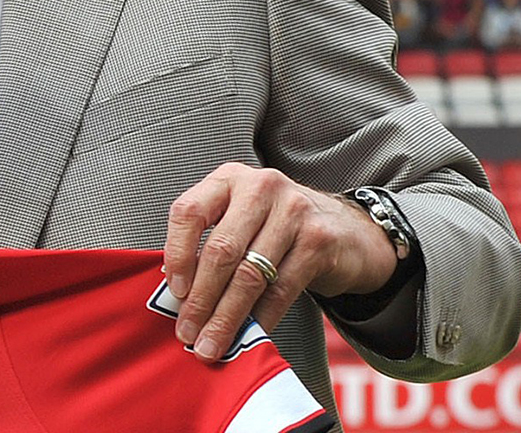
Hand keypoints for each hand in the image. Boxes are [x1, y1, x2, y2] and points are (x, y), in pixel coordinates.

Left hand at [163, 163, 399, 360]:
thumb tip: (177, 295)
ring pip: (250, 274)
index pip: (189, 213)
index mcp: (228, 179)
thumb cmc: (276, 226)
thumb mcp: (239, 216)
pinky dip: (261, 317)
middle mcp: (260, 187)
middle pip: (221, 250)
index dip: (178, 255)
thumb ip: (208, 241)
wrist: (345, 229)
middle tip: (188, 331)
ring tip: (212, 342)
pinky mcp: (318, 240)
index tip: (174, 291)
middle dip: (201, 298)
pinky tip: (249, 333)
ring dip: (227, 316)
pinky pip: (281, 289)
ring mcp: (293, 211)